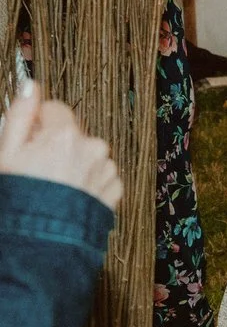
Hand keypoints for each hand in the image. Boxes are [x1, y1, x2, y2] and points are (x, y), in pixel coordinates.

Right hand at [0, 81, 121, 211]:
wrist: (38, 241)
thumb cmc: (17, 196)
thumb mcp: (6, 153)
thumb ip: (20, 115)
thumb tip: (31, 85)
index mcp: (66, 134)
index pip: (56, 109)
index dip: (39, 124)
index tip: (29, 142)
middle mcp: (93, 147)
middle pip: (73, 133)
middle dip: (56, 145)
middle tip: (37, 170)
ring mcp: (107, 169)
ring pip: (88, 155)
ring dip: (74, 164)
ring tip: (53, 187)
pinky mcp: (115, 189)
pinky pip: (100, 176)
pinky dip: (87, 182)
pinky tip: (69, 196)